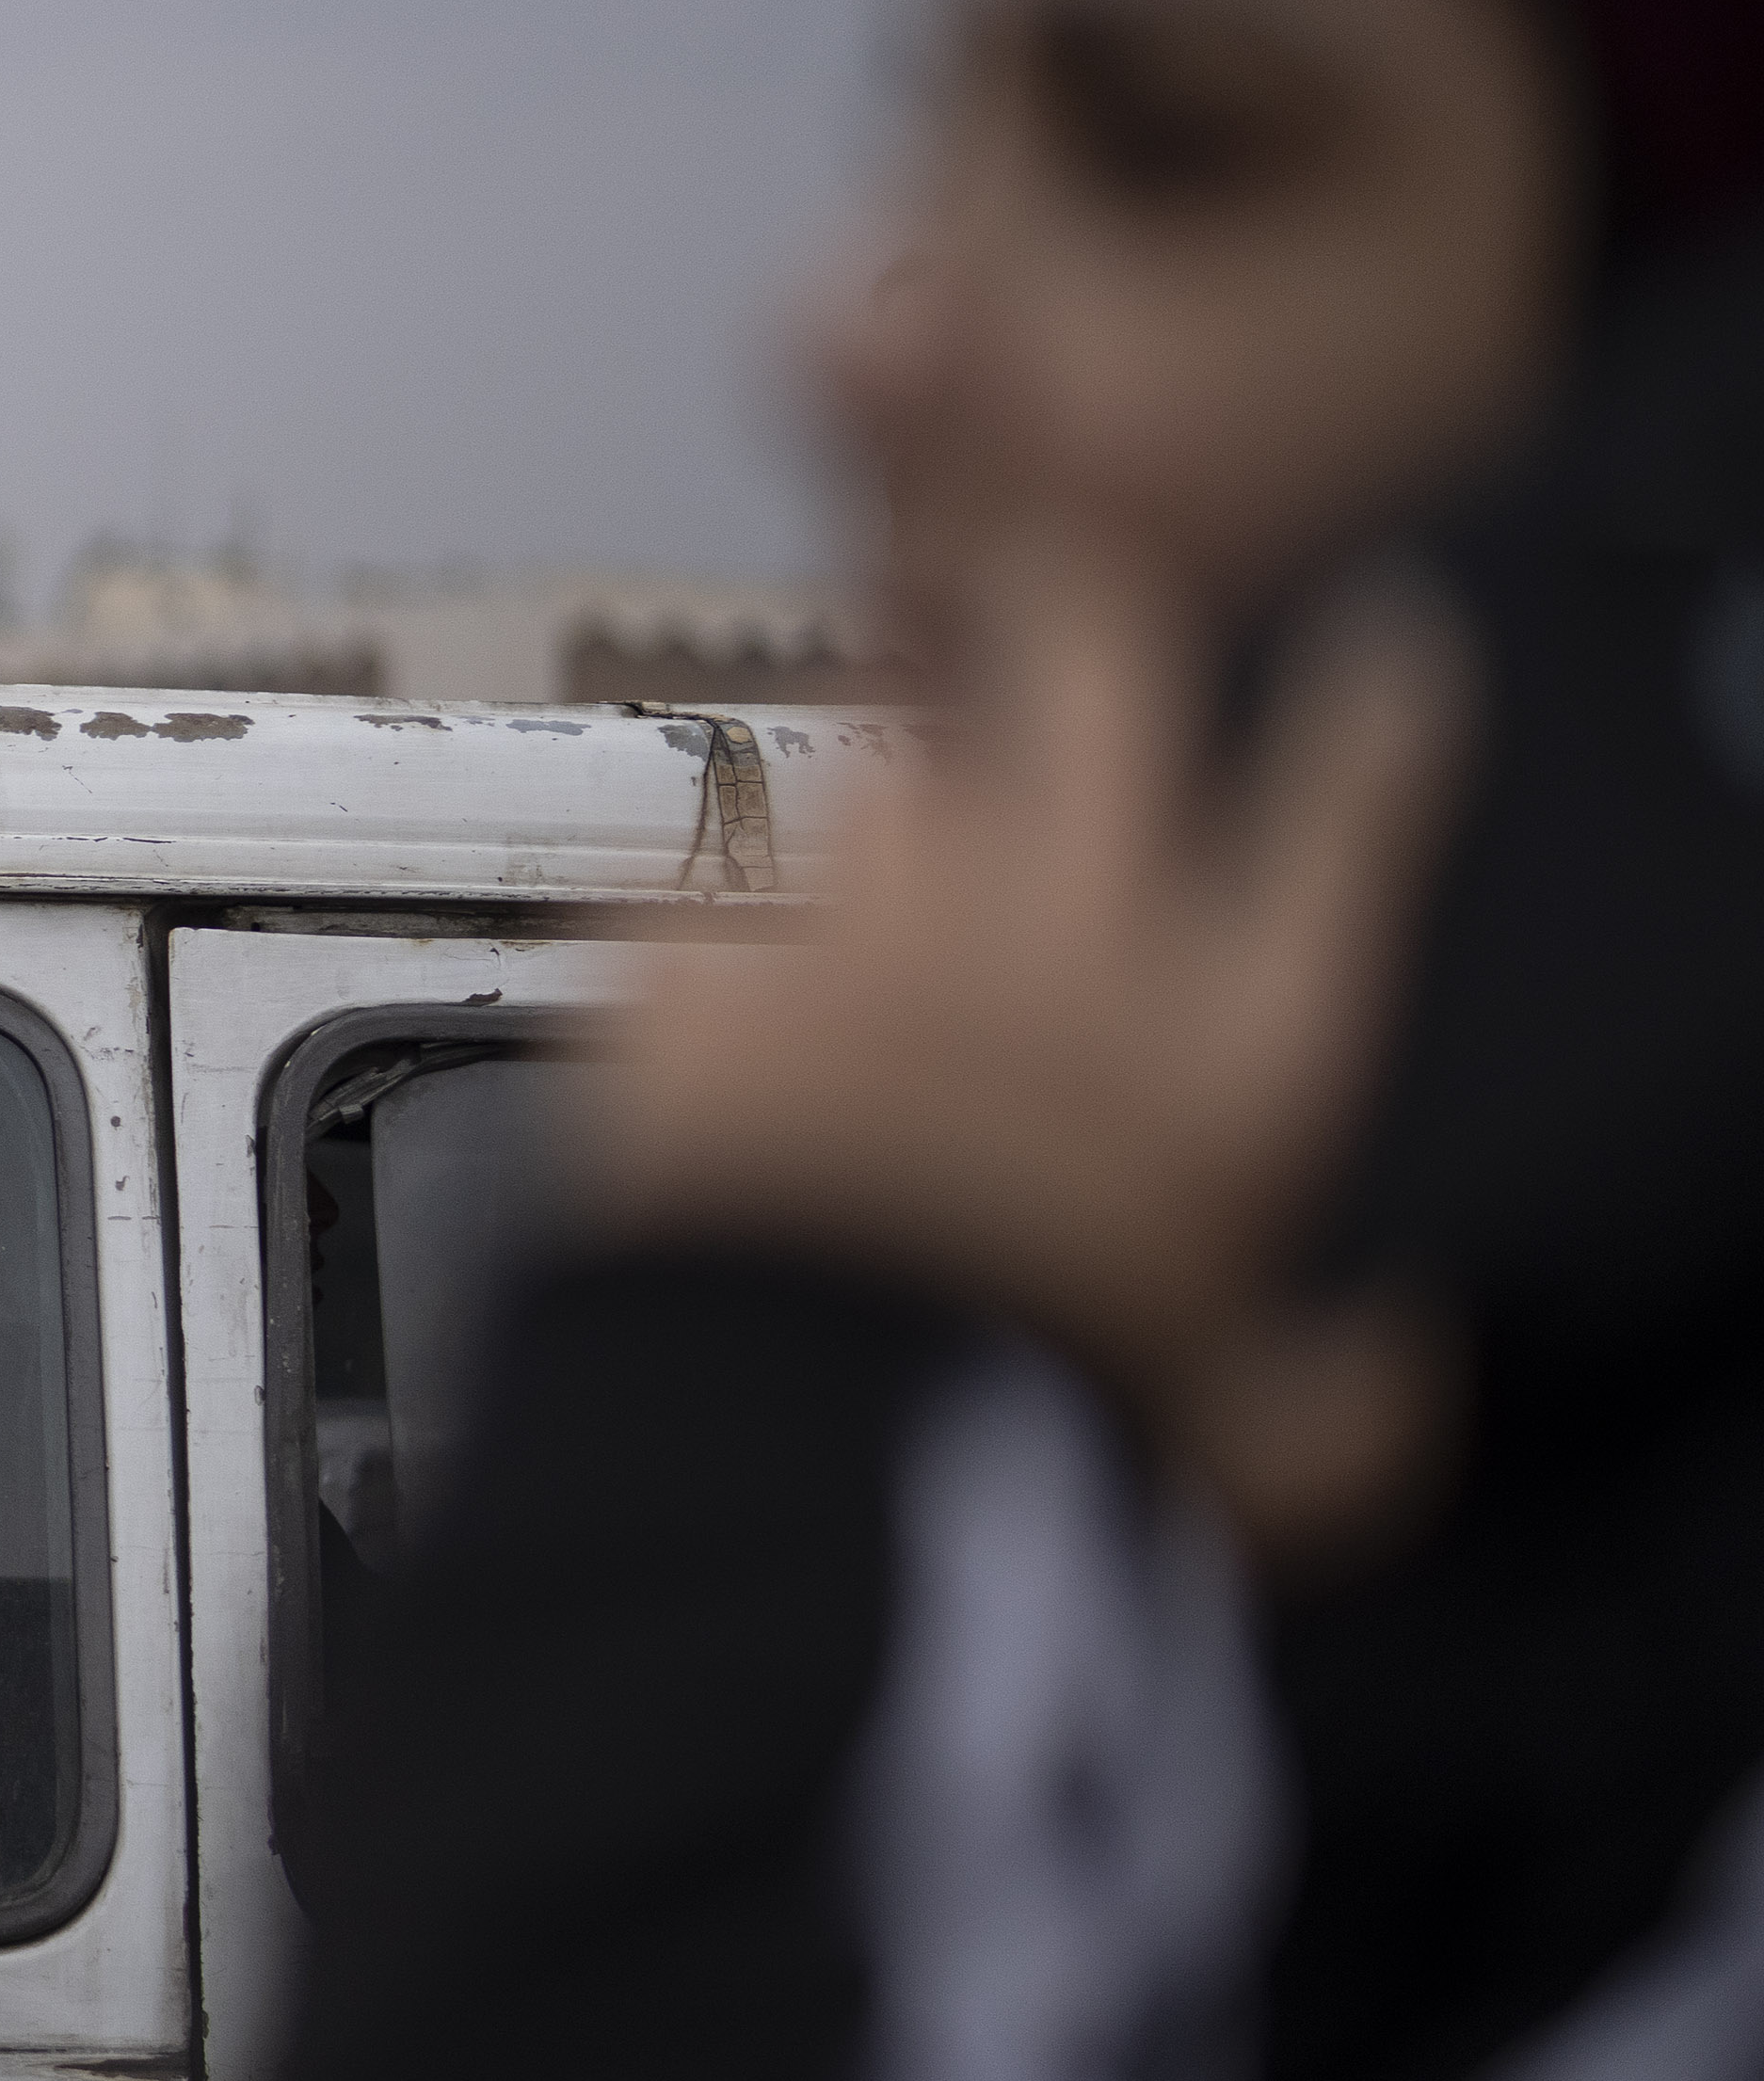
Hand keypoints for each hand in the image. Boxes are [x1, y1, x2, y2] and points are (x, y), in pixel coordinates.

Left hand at [587, 539, 1472, 1558]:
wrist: (773, 1452)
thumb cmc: (1030, 1457)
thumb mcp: (1256, 1467)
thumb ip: (1337, 1397)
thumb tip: (1383, 1363)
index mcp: (1240, 1045)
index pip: (1357, 798)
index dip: (1373, 705)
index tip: (1371, 652)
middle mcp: (1069, 935)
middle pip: (1098, 660)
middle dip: (1077, 614)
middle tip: (1052, 613)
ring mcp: (866, 926)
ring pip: (889, 765)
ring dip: (893, 808)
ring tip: (871, 889)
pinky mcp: (696, 963)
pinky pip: (713, 902)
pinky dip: (718, 953)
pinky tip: (717, 1026)